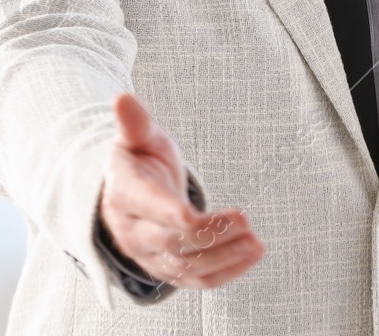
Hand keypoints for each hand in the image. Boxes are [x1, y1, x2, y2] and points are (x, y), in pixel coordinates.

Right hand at [98, 93, 263, 289]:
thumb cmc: (138, 160)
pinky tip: (251, 256)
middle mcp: (132, 233)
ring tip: (256, 242)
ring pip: (187, 266)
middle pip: (170, 241)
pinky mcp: (168, 270)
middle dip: (209, 234)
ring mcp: (149, 257)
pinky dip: (226, 273)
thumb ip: (134, 123)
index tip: (192, 214)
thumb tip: (122, 98)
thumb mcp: (136, 139)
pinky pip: (196, 280)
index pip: (145, 207)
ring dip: (223, 257)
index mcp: (123, 195)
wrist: (127, 195)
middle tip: (244, 220)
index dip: (167, 212)